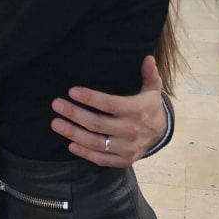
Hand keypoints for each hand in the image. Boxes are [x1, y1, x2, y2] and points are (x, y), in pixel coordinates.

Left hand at [50, 55, 164, 166]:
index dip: (90, 98)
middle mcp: (130, 131)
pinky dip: (85, 153)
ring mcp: (127, 148)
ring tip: (56, 123)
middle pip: (97, 124)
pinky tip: (70, 145)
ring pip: (96, 143)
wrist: (162, 133)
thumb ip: (149, 74)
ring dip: (73, 133)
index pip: (108, 104)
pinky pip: (102, 159)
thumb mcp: (152, 89)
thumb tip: (148, 58)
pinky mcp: (124, 160)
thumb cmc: (150, 106)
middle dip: (74, 114)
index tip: (72, 91)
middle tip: (56, 105)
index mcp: (135, 110)